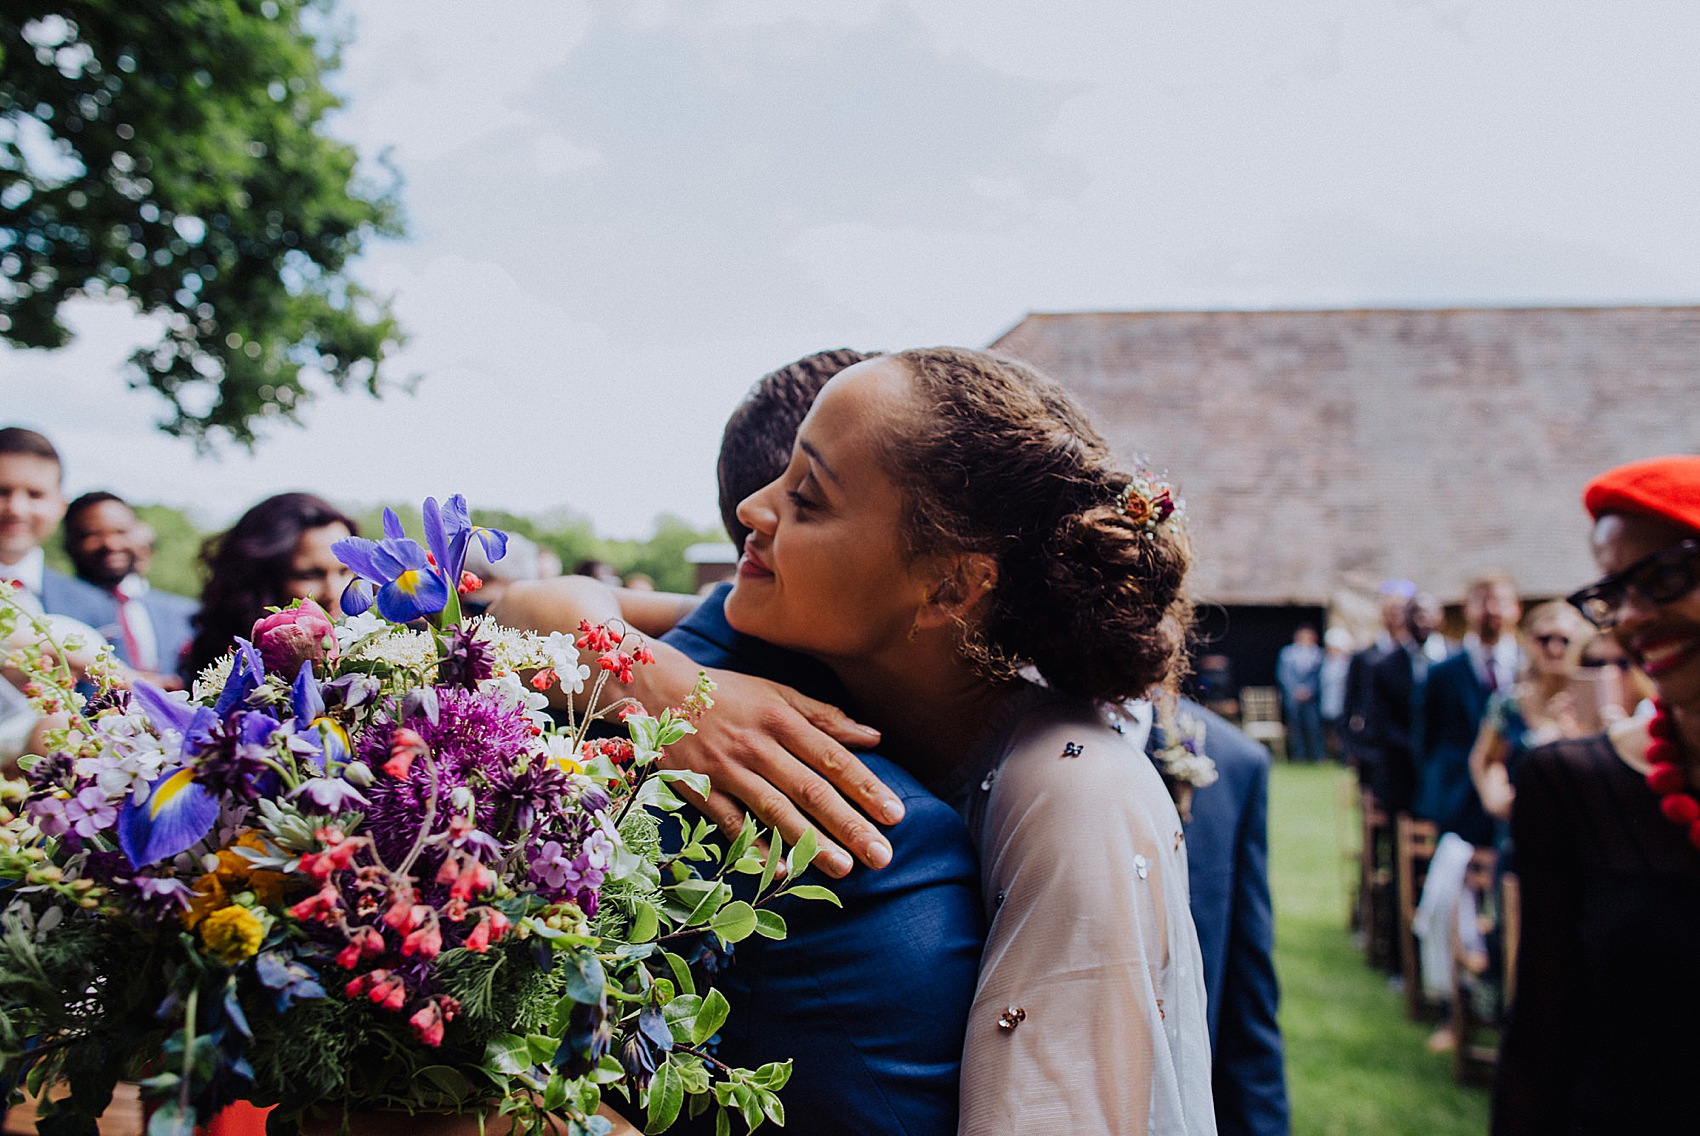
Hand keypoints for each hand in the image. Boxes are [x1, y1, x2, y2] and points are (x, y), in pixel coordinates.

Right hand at [630, 642, 900, 877]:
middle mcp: (757, 744)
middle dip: (848, 824)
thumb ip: (825, 717)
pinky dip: (754, 846)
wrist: (659, 690)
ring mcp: (726, 769)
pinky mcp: (699, 789)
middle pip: (810, 789)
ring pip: (774, 810)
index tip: (896, 814)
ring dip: (810, 842)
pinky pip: (731, 823)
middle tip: (882, 855)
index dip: (866, 787)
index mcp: (780, 718)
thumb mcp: (778, 693)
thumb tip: (875, 737)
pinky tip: (781, 870)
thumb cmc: (728, 694)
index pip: (833, 758)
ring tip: (843, 868)